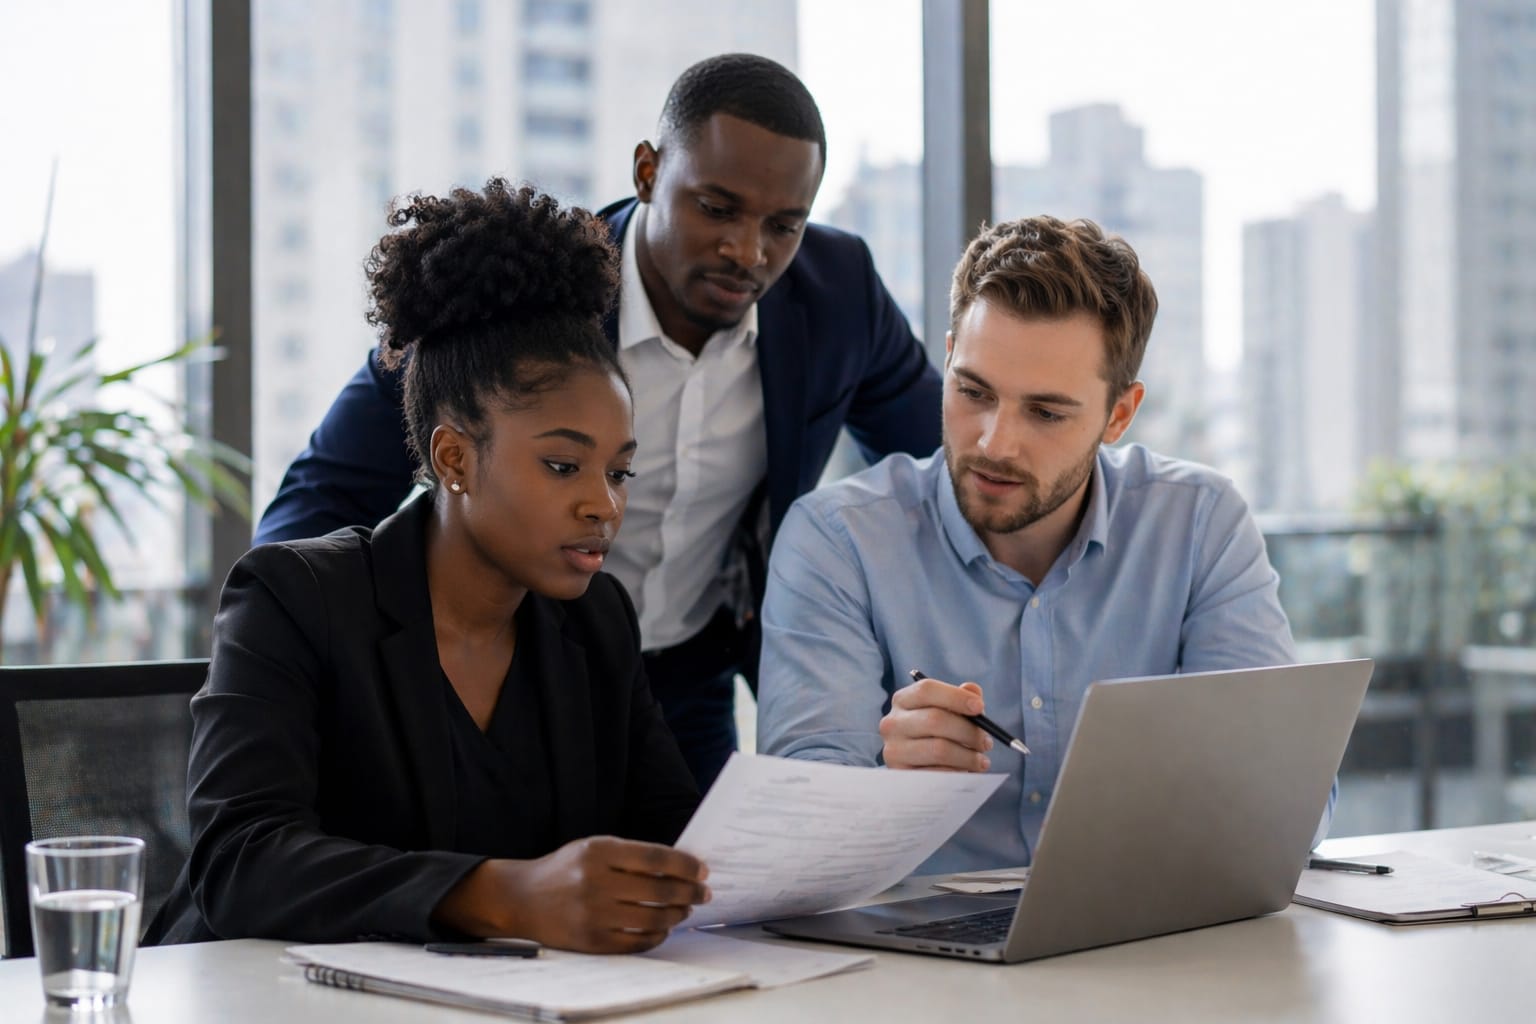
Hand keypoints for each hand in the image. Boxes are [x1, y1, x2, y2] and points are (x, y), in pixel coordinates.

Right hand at [433, 836, 709, 952]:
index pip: (655, 857)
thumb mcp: (593, 848)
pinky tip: (664, 927)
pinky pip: (637, 942)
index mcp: (598, 852)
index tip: (702, 870)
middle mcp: (595, 882)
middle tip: (703, 893)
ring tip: (685, 909)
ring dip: (677, 914)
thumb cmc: (566, 869)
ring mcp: (593, 914)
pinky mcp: (591, 941)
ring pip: (652, 918)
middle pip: (658, 889)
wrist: (522, 898)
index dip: (684, 865)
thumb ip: (631, 855)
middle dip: (689, 892)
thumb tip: (680, 866)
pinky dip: (657, 936)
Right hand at [879, 675, 991, 771]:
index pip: (926, 690)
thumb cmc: (937, 735)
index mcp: (903, 700)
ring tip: (980, 761)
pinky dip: (957, 773)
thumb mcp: (948, 712)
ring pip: (939, 749)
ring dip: (968, 756)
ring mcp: (894, 751)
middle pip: (935, 719)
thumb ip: (961, 698)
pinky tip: (966, 773)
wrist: (917, 772)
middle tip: (986, 742)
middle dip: (968, 731)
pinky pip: (937, 774)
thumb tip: (973, 691)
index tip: (980, 707)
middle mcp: (893, 723)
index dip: (955, 697)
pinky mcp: (902, 776)